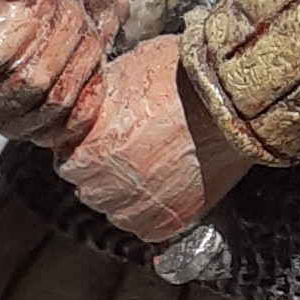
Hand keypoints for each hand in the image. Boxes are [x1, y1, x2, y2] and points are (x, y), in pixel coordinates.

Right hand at [0, 0, 132, 143]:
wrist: (91, 4)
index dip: (22, 32)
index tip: (42, 2)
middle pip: (27, 82)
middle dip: (61, 40)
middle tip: (72, 8)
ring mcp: (10, 119)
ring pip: (52, 102)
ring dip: (80, 59)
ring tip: (84, 28)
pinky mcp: (43, 133)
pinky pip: (73, 121)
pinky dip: (91, 86)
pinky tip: (91, 59)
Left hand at [50, 36, 252, 244]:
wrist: (235, 101)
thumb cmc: (183, 78)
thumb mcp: (125, 72)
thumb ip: (100, 99)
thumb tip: (93, 104)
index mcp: (87, 150)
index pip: (63, 156)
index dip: (83, 143)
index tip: (104, 133)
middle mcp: (105, 185)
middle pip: (87, 184)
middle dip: (101, 168)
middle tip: (132, 146)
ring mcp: (138, 207)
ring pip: (115, 210)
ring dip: (125, 193)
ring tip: (153, 165)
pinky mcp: (170, 221)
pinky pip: (147, 227)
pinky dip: (154, 211)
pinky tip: (169, 185)